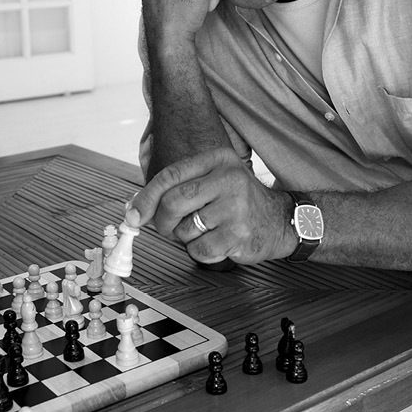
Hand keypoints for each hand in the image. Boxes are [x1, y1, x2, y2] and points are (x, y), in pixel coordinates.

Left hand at [128, 148, 295, 266]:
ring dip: (187, 237)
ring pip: (184, 229)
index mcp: (218, 160)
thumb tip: (135, 209)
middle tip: (168, 228)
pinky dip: (200, 252)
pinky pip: (198, 250)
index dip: (146, 197)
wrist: (279, 221)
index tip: (133, 214)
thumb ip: (177, 188)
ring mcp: (235, 207)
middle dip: (163, 221)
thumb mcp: (212, 181)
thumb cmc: (237, 202)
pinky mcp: (239, 235)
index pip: (170, 175)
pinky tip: (217, 242)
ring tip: (207, 230)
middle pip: (173, 202)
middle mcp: (229, 179)